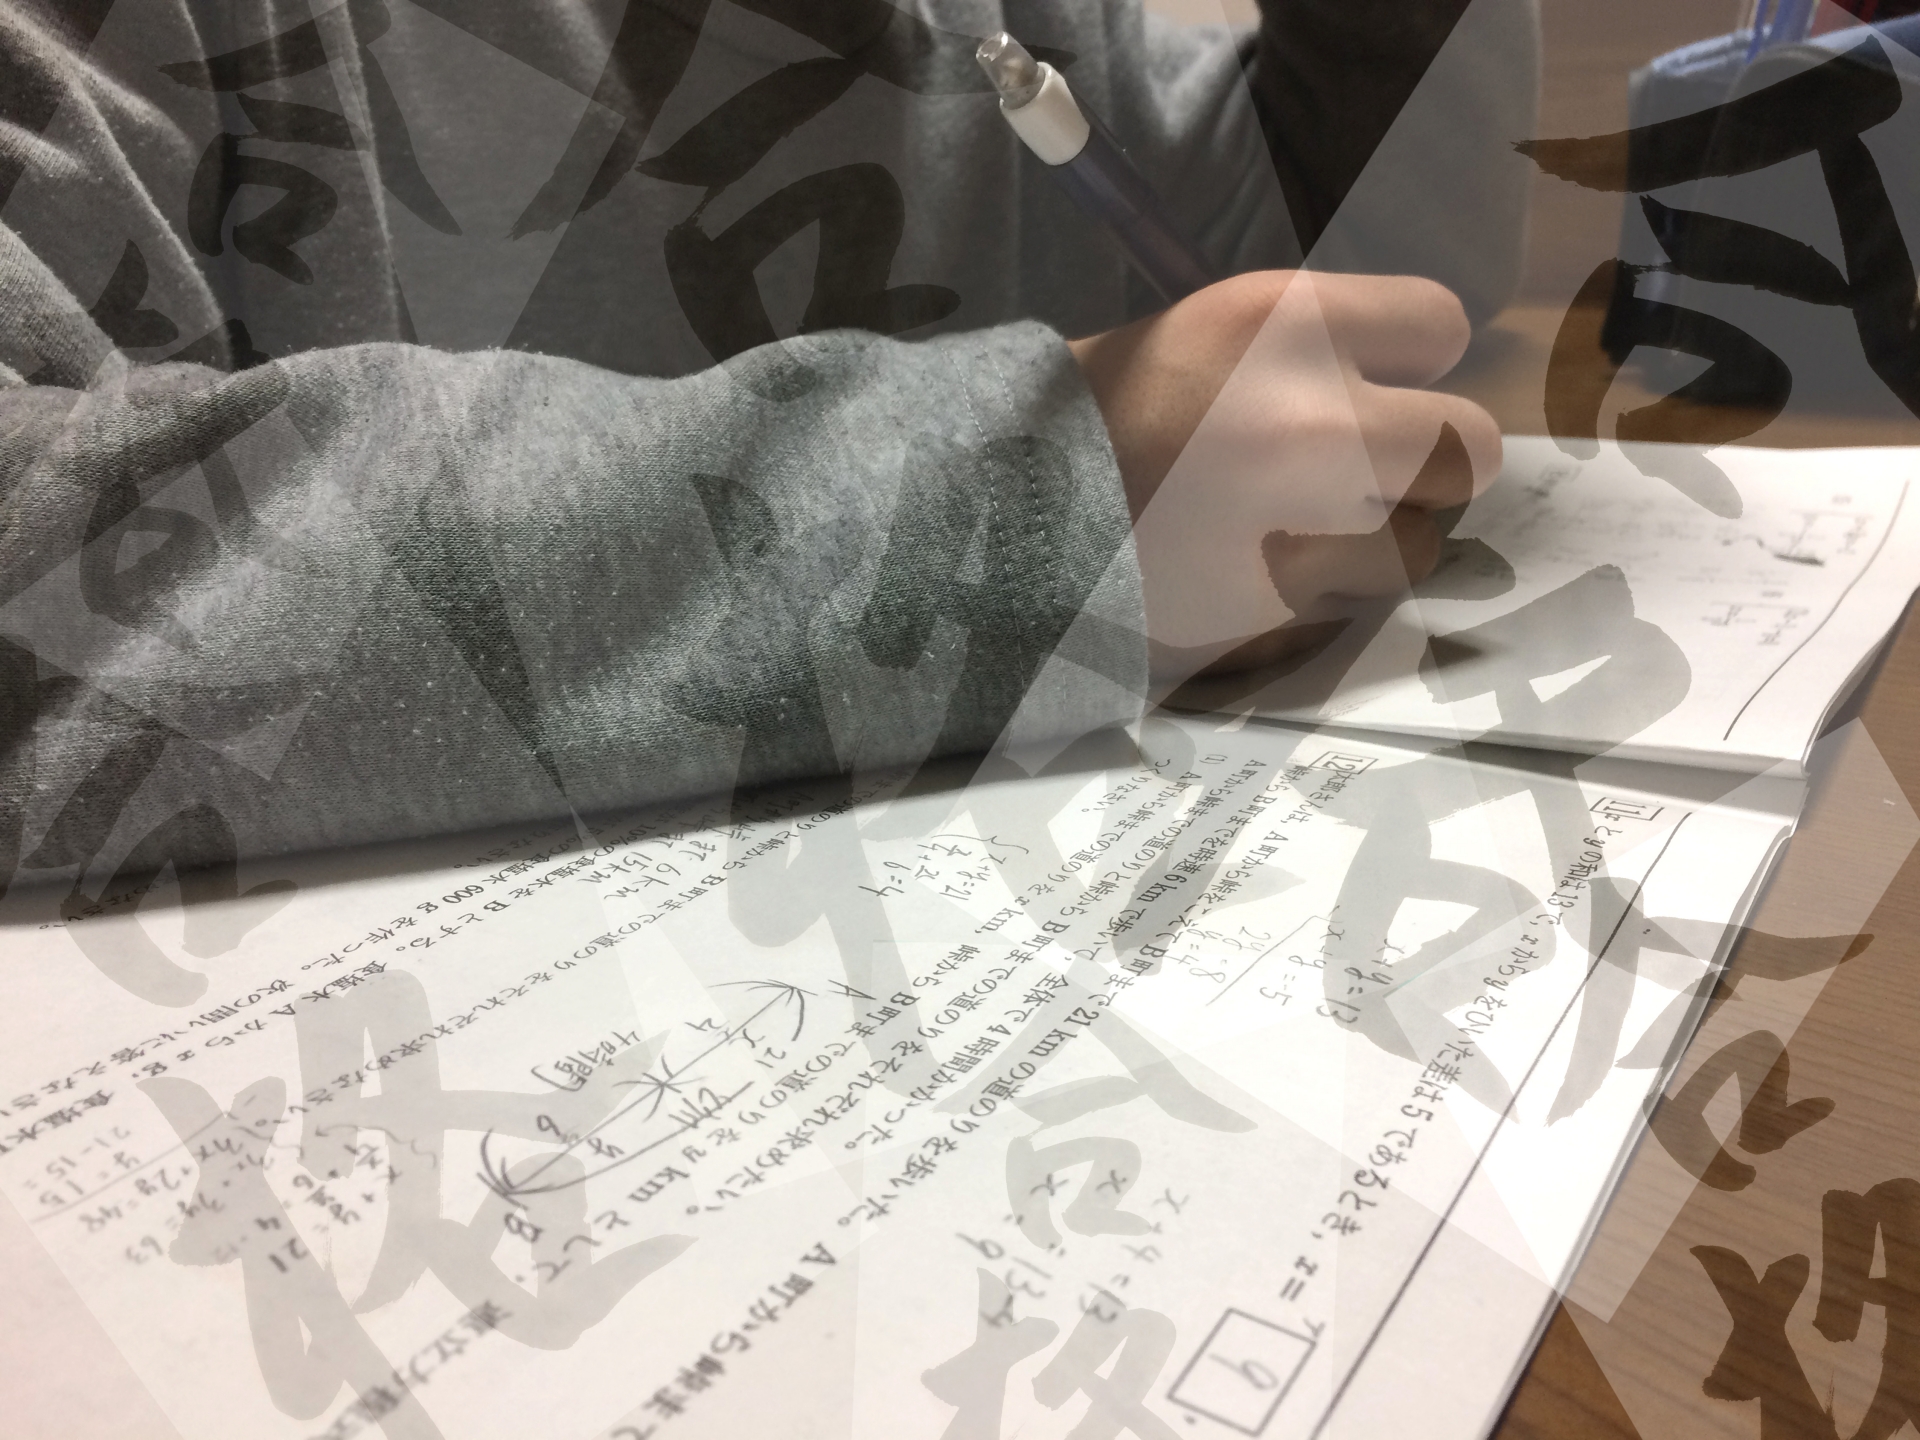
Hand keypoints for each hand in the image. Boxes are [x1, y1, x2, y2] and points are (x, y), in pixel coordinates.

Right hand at [1067, 269, 1501, 683]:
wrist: (989, 521)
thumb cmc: (1087, 416)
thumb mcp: (1198, 337)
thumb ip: (1304, 353)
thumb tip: (1389, 385)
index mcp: (1287, 320)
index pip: (1441, 326)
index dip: (1411, 360)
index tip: (1375, 382)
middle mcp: (1318, 418)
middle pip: (1465, 446)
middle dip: (1422, 461)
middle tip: (1364, 472)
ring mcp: (1311, 525)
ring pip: (1422, 541)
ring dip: (1378, 539)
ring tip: (1303, 535)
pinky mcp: (1286, 611)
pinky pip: (1356, 601)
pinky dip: (1323, 595)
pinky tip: (1260, 576)